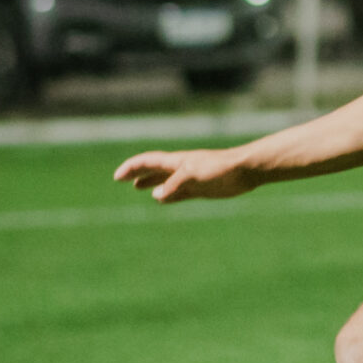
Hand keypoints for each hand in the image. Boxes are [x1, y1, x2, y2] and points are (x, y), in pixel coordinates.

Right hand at [114, 148, 258, 202]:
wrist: (244, 170)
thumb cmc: (219, 168)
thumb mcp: (192, 175)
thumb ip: (174, 185)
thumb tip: (156, 196)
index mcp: (176, 161)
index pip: (148, 161)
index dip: (132, 168)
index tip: (118, 177)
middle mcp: (181, 168)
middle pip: (154, 169)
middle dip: (137, 173)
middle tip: (121, 179)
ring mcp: (190, 179)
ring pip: (165, 181)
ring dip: (152, 183)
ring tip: (139, 187)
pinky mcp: (200, 189)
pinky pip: (179, 193)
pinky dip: (168, 196)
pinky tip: (162, 200)